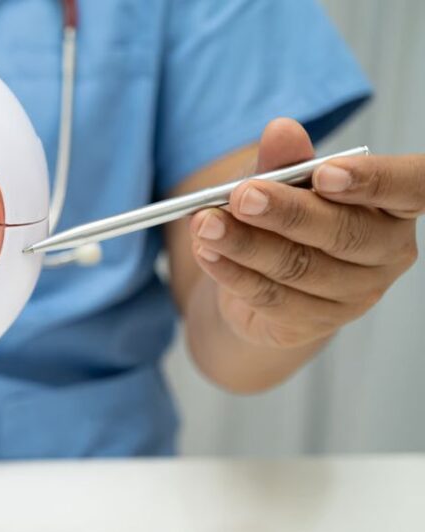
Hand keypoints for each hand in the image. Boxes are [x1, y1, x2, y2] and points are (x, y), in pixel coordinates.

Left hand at [189, 118, 421, 347]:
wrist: (263, 282)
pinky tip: (206, 252)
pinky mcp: (315, 323)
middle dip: (286, 212)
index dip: (373, 181)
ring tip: (205, 223)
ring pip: (300, 267)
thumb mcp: (282, 183)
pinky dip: (232, 272)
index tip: (324, 172)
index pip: (410, 187)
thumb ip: (285, 161)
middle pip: (344, 232)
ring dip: (245, 243)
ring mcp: (355, 293)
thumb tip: (282, 130)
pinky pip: (271, 297)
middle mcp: (386, 251)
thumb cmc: (286, 220)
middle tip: (241, 196)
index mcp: (394, 205)